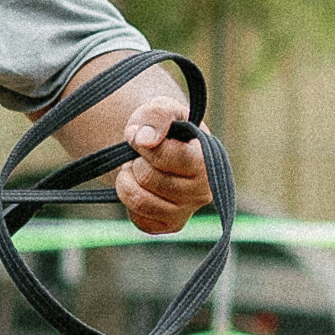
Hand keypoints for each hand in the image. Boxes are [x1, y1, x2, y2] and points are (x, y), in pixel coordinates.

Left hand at [111, 82, 205, 237]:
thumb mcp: (162, 108)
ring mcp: (187, 212)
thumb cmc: (164, 127)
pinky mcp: (168, 226)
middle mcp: (203, 192)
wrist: (159, 147)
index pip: (172, 157)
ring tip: (135, 169)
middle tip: (140, 155)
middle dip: (136, 161)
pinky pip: (137, 218)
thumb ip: (158, 115)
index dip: (146, 144)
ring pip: (139, 200)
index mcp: (208, 161)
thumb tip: (144, 140)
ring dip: (126, 179)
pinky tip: (139, 187)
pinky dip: (129, 200)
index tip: (140, 136)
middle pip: (149, 177)